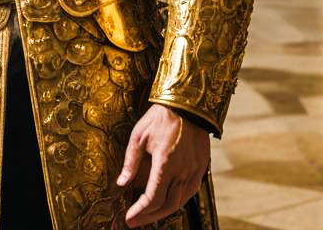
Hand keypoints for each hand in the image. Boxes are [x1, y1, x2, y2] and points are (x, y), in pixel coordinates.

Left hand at [116, 104, 209, 226]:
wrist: (187, 105)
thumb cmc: (160, 118)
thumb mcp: (139, 136)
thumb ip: (131, 162)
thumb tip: (121, 183)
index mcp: (165, 163)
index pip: (152, 198)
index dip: (140, 211)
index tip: (129, 218)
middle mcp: (182, 171)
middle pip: (166, 205)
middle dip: (149, 217)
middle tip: (135, 221)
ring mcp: (194, 171)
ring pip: (179, 202)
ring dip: (163, 212)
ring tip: (149, 215)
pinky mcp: (201, 168)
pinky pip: (190, 192)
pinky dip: (178, 201)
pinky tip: (168, 202)